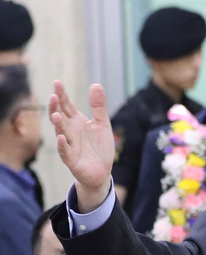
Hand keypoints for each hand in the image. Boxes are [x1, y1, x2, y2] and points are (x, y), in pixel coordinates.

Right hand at [49, 81, 115, 208]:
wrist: (102, 171)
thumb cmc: (99, 147)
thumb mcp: (102, 124)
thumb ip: (98, 106)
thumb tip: (96, 84)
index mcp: (76, 122)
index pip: (66, 106)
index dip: (62, 95)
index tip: (57, 82)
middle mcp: (70, 132)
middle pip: (60, 117)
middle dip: (56, 107)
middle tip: (54, 96)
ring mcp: (70, 145)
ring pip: (61, 133)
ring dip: (58, 125)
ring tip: (56, 115)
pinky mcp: (72, 160)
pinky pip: (65, 152)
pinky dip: (63, 146)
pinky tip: (61, 138)